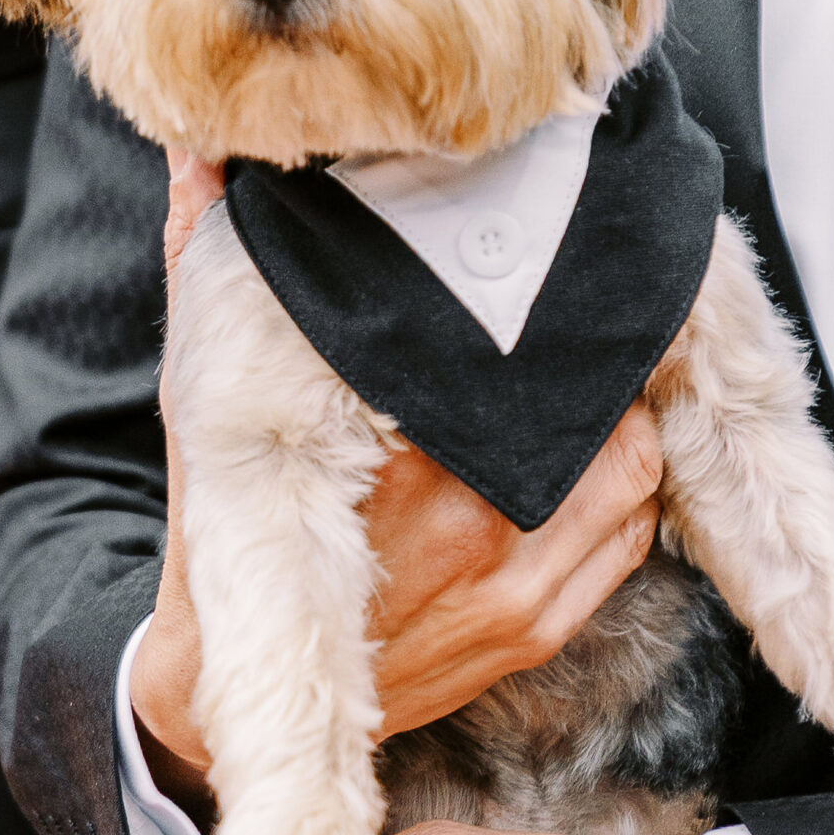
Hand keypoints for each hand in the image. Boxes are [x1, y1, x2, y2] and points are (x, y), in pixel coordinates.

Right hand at [129, 154, 666, 796]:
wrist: (224, 687)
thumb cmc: (220, 525)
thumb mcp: (204, 390)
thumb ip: (206, 256)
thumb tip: (200, 148)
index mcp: (394, 454)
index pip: (523, 353)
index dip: (556, 304)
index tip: (550, 271)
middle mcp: (467, 523)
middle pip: (603, 408)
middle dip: (600, 360)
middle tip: (585, 318)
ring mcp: (512, 585)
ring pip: (634, 472)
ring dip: (626, 425)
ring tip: (591, 389)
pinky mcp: (534, 630)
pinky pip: (628, 541)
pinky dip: (628, 493)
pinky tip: (593, 459)